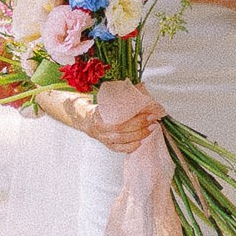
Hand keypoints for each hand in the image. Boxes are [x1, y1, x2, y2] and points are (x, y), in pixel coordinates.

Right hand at [34, 83, 160, 156]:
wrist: (82, 115)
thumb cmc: (97, 104)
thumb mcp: (106, 97)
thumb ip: (121, 94)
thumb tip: (141, 87)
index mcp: (97, 116)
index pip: (119, 123)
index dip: (136, 120)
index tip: (149, 113)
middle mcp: (98, 130)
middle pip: (122, 133)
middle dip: (140, 128)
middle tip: (153, 121)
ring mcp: (102, 139)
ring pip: (121, 143)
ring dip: (139, 136)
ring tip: (151, 130)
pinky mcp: (106, 144)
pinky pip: (119, 149)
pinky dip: (131, 147)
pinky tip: (141, 141)